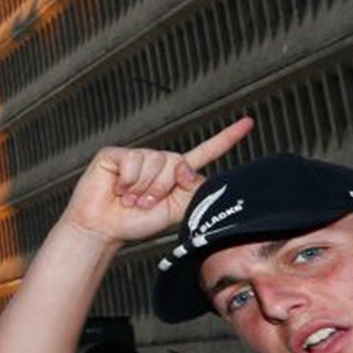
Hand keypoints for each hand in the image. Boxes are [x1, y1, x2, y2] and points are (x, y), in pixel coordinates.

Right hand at [61, 117, 253, 245]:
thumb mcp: (175, 211)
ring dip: (141, 188)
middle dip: (161, 189)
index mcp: (176, 175)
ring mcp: (136, 156)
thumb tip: (187, 168)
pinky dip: (126, 180)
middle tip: (143, 203)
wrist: (103, 229)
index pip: (205, 152)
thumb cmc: (136, 223)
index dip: (227, 138)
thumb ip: (192, 191)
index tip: (248, 123)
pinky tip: (117, 188)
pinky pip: (132, 161)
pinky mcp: (115, 154)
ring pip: (154, 163)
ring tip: (129, 198)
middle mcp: (158, 161)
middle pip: (176, 163)